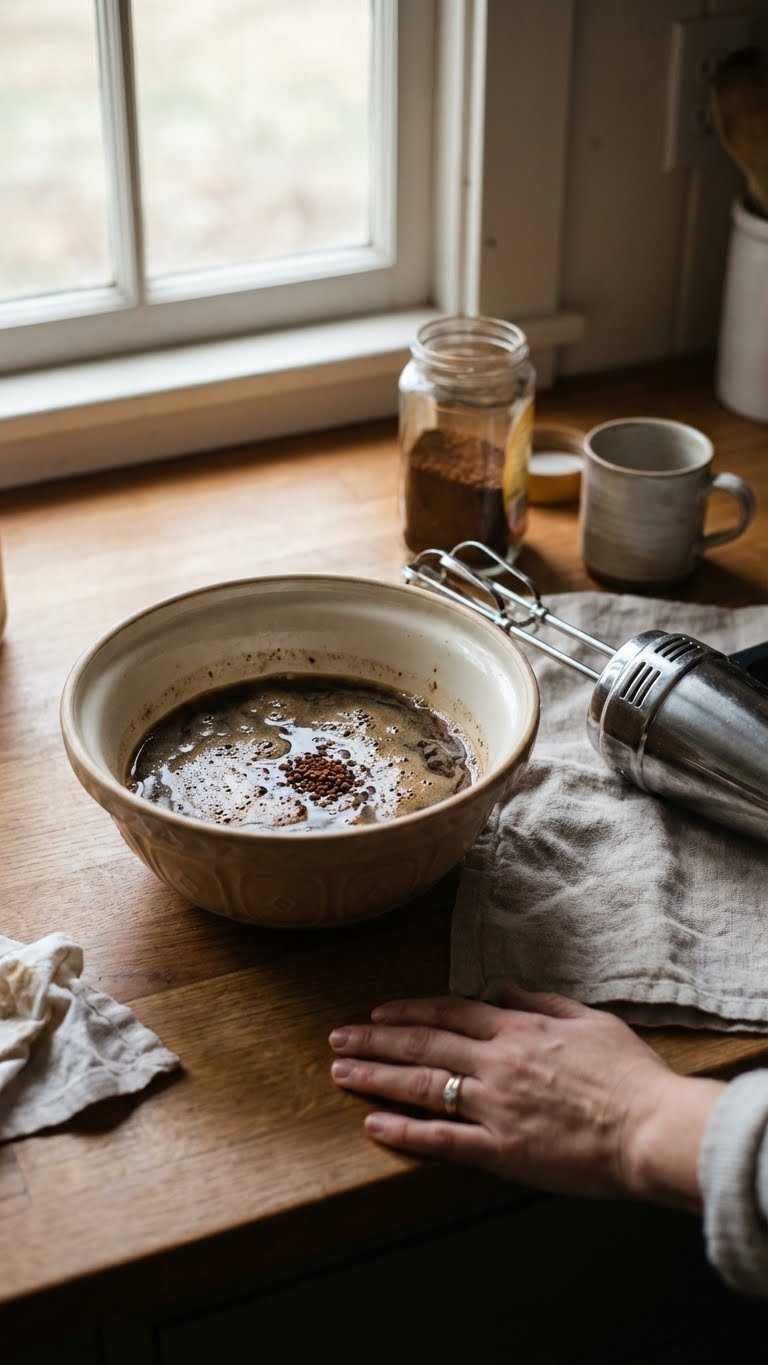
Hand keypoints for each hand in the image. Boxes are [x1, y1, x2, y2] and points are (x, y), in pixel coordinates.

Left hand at [329, 986, 724, 1208]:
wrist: (650, 1128)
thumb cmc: (629, 1074)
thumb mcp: (589, 1019)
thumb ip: (541, 1003)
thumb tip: (502, 991)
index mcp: (517, 1030)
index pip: (449, 1013)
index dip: (409, 1011)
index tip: (378, 1013)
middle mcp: (496, 1063)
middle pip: (422, 1045)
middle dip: (374, 1040)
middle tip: (337, 1039)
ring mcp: (494, 1107)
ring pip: (421, 1087)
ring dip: (376, 1077)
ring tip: (340, 1074)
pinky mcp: (500, 1151)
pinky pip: (441, 1140)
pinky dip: (404, 1132)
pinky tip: (374, 1126)